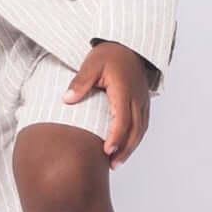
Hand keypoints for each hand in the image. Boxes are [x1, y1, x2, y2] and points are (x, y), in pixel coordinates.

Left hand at [62, 42, 150, 168]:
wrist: (129, 45)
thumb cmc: (109, 54)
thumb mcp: (92, 63)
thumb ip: (80, 81)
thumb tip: (67, 99)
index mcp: (124, 90)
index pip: (122, 118)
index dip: (116, 136)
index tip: (106, 150)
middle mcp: (137, 98)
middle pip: (135, 129)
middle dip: (125, 149)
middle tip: (112, 165)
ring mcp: (142, 101)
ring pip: (141, 129)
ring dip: (130, 147)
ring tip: (117, 163)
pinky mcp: (143, 102)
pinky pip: (142, 125)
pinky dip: (135, 139)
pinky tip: (124, 149)